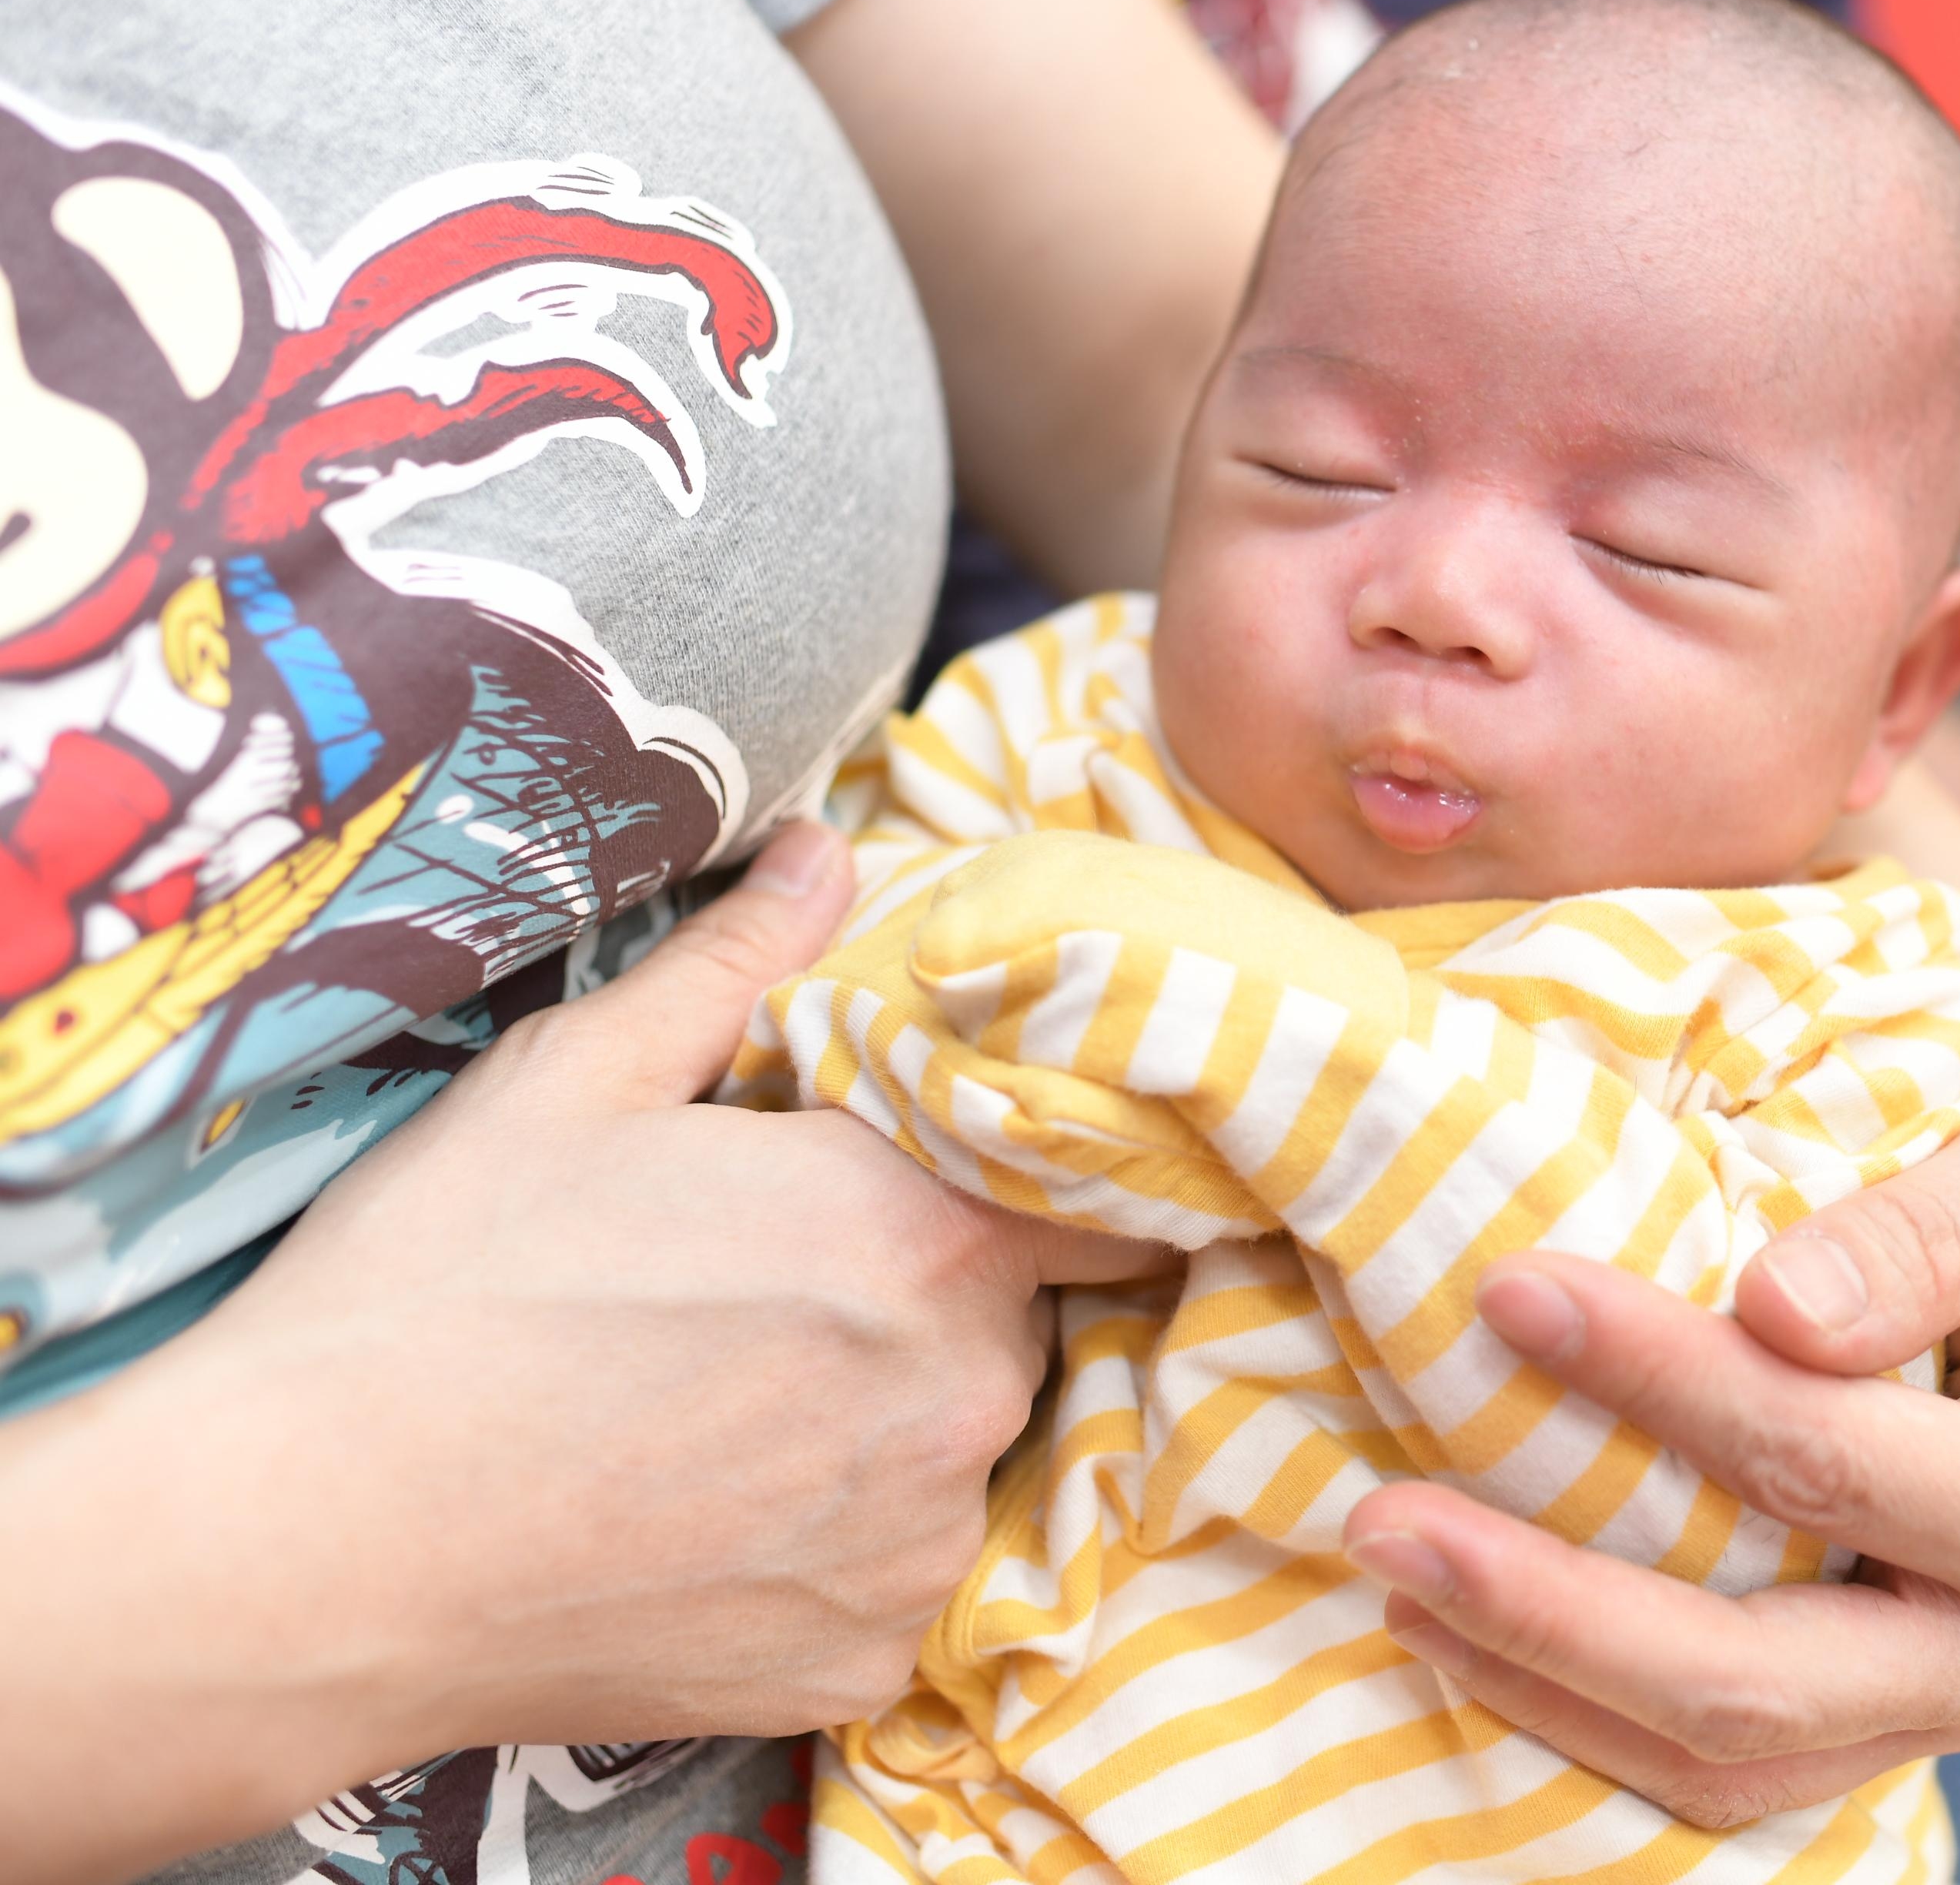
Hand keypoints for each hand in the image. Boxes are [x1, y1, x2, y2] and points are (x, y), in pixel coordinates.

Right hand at [0, 822, 1165, 1881]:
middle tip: (787, 1283)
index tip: (970, 1174)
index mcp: (928, 1233)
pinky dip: (834, 1545)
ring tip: (729, 1401)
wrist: (306, 1550)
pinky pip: (895, 1576)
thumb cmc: (441, 1291)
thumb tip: (833, 852)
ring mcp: (917, 1543)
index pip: (1097, 1193)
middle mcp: (962, 1394)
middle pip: (1019, 1317)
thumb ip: (740, 961)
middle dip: (937, 1289)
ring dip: (888, 1420)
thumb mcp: (577, 1081)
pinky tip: (710, 1512)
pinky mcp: (862, 1662)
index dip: (1045, 1175)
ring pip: (958, 1449)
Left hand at [1340, 1078, 1959, 1827]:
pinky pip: (1723, 1757)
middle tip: (1382, 1517)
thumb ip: (1938, 1230)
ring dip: (1541, 1681)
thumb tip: (1778, 1310)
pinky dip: (1582, 1710)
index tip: (1512, 1291)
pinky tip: (1467, 1627)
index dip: (1663, 1383)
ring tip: (1393, 1577)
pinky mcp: (1876, 1701)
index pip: (1829, 1464)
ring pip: (1724, 1758)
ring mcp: (1941, 1698)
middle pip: (1758, 1683)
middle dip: (1553, 1609)